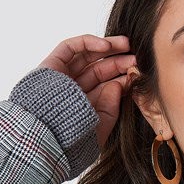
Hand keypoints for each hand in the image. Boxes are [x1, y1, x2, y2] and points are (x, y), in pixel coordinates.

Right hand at [37, 34, 137, 149]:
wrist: (45, 138)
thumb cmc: (71, 140)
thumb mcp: (98, 126)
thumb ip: (110, 107)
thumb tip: (118, 84)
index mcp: (83, 105)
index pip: (105, 87)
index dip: (121, 78)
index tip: (138, 74)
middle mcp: (72, 90)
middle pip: (97, 70)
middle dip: (117, 62)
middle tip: (136, 58)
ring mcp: (61, 77)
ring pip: (86, 56)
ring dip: (107, 48)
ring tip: (127, 44)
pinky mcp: (50, 65)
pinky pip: (70, 48)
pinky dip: (88, 43)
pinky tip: (107, 46)